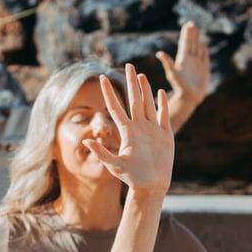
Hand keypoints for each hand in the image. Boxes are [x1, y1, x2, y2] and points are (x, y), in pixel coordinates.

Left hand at [89, 63, 173, 197]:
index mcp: (127, 131)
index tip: (102, 78)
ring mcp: (152, 129)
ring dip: (145, 89)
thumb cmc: (132, 178)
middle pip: (133, 100)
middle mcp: (138, 127)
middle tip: (128, 65)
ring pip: (147, 104)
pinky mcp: (165, 134)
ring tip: (140, 75)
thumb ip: (102, 153)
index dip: (109, 92)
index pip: (115, 107)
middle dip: (131, 82)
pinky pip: (163, 115)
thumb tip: (86, 141)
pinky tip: (160, 92)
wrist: (151, 186)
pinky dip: (162, 103)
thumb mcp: (114, 165)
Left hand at [156, 20, 208, 111]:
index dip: (186, 34)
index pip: (185, 44)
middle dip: (191, 34)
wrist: (190, 97)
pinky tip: (203, 45)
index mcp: (182, 60)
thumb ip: (168, 63)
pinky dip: (204, 51)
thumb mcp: (172, 74)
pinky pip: (204, 57)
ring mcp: (197, 64)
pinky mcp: (203, 69)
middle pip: (191, 44)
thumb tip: (159, 53)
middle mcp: (189, 60)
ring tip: (196, 30)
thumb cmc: (179, 87)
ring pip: (197, 49)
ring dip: (197, 40)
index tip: (187, 25)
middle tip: (191, 24)